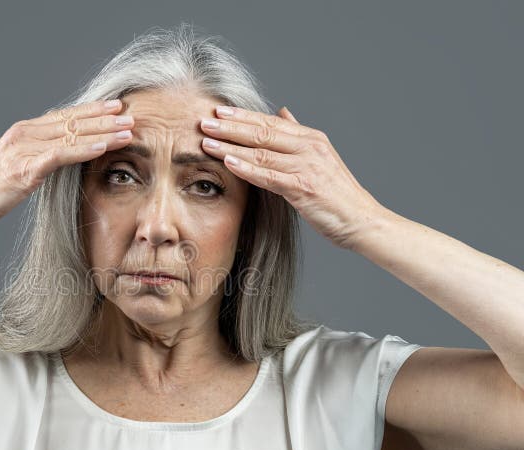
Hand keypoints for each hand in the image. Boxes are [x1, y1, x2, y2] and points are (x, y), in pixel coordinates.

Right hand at [0, 99, 133, 229]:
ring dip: (102, 132)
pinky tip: (102, 148)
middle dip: (104, 118)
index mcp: (23, 132)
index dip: (91, 110)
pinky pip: (60, 156)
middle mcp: (25, 135)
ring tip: (127, 130)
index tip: (115, 107)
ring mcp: (24, 150)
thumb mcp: (17, 167)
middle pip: (72, 121)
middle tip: (131, 115)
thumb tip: (61, 156)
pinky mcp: (25, 168)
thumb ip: (38, 156)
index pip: (64, 115)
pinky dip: (83, 150)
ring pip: (71, 136)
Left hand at [199, 105, 387, 249]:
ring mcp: (307, 166)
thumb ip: (297, 135)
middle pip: (262, 132)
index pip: (270, 122)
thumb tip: (282, 112)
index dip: (243, 116)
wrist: (362, 220)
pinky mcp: (304, 188)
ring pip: (261, 152)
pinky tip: (228, 162)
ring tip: (206, 141)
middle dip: (230, 126)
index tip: (218, 111)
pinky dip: (247, 168)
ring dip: (231, 146)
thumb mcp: (319, 158)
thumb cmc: (337, 194)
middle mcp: (309, 147)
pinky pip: (269, 175)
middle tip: (203, 122)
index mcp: (311, 138)